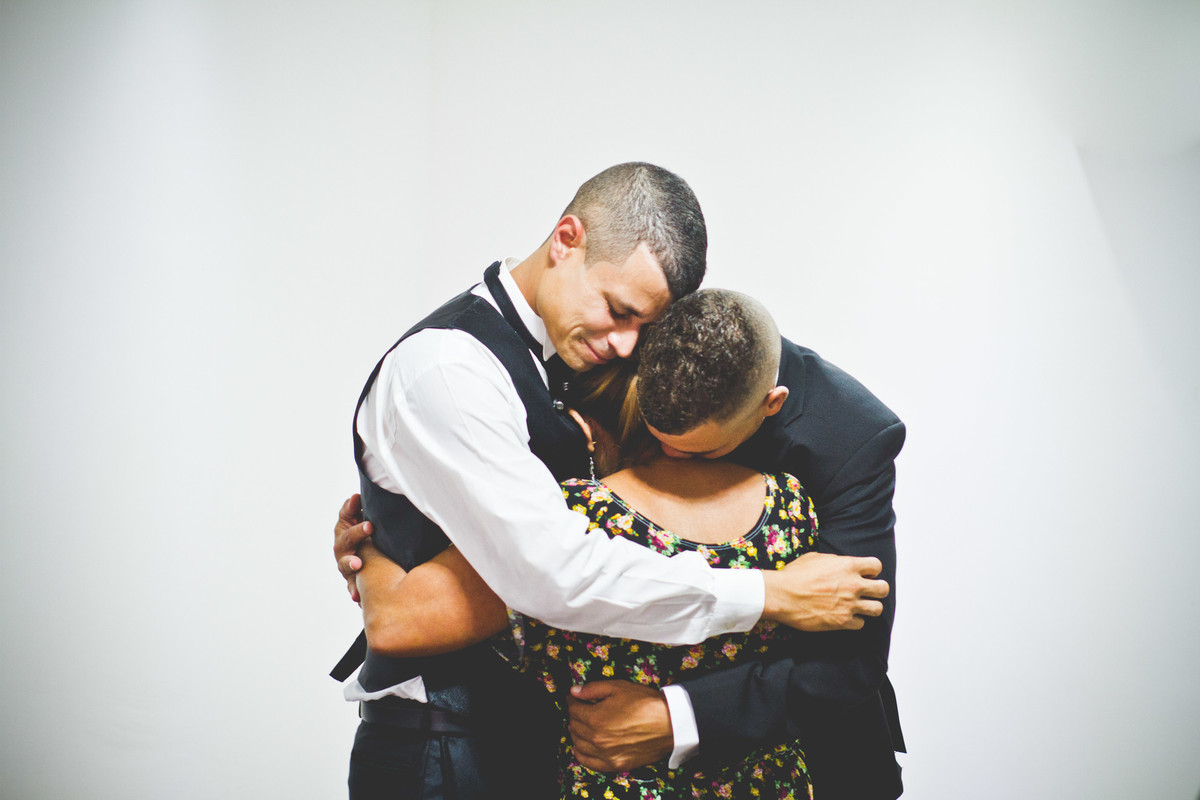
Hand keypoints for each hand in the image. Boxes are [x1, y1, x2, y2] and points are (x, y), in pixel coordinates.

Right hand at [333, 494, 372, 602]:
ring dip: (350, 563)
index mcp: (345, 529)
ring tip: (357, 563)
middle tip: (369, 526)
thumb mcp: (363, 521)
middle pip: (346, 538)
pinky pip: (353, 587)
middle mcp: (343, 547)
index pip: (345, 516)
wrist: (371, 562)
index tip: (358, 499)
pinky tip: (357, 597)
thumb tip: (356, 496)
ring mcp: (346, 565)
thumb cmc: (368, 537)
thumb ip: (358, 509)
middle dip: (357, 532)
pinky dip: (354, 591)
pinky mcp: (352, 581)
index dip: (351, 508)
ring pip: (345, 564)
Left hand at [567, 681, 671, 771]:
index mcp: (595, 718)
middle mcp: (597, 739)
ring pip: (579, 744)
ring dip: (577, 733)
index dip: (572, 701)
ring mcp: (605, 754)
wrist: (670, 724)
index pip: (574, 709)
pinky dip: (582, 754)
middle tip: (579, 709)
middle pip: (574, 727)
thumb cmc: (645, 703)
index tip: (573, 697)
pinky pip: (589, 763)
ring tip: (581, 725)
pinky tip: (581, 748)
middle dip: (574, 715)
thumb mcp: (618, 687)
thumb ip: (593, 689)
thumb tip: (574, 691)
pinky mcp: (615, 764)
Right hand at [762, 551, 888, 630]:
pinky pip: (861, 624)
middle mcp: (853, 585)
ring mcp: (849, 605)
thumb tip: (841, 565)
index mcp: (848, 566)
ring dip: (870, 607)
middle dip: (877, 590)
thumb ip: (835, 562)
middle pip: (883, 589)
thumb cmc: (794, 575)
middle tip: (868, 592)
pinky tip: (845, 616)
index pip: (876, 566)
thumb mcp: (815, 558)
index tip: (865, 575)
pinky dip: (855, 621)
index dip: (872, 571)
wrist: (782, 596)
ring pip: (877, 608)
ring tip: (860, 606)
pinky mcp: (842, 622)